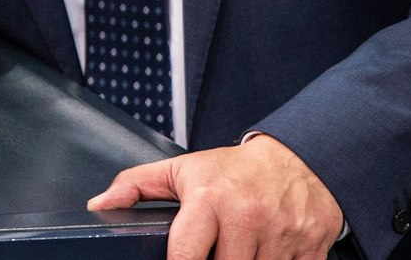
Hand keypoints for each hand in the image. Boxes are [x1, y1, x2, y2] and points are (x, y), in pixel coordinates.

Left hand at [88, 134, 344, 259]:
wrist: (300, 159)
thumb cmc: (235, 171)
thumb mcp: (183, 169)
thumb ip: (137, 186)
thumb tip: (100, 205)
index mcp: (210, 200)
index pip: (185, 256)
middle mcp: (247, 217)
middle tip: (216, 251)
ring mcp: (281, 236)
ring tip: (239, 251)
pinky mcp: (309, 249)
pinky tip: (267, 255)